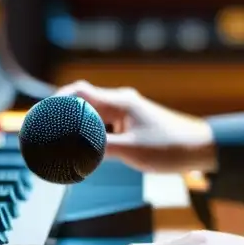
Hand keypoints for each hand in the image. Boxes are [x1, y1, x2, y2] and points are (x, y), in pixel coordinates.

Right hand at [53, 80, 216, 173]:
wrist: (203, 149)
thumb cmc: (171, 147)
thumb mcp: (130, 151)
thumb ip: (97, 149)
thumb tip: (70, 150)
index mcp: (119, 102)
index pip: (77, 93)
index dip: (55, 102)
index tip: (40, 117)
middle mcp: (121, 103)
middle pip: (82, 104)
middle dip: (63, 118)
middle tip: (46, 135)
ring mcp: (128, 113)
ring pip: (94, 117)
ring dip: (78, 129)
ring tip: (62, 146)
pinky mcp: (134, 125)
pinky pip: (105, 126)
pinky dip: (93, 136)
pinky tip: (88, 151)